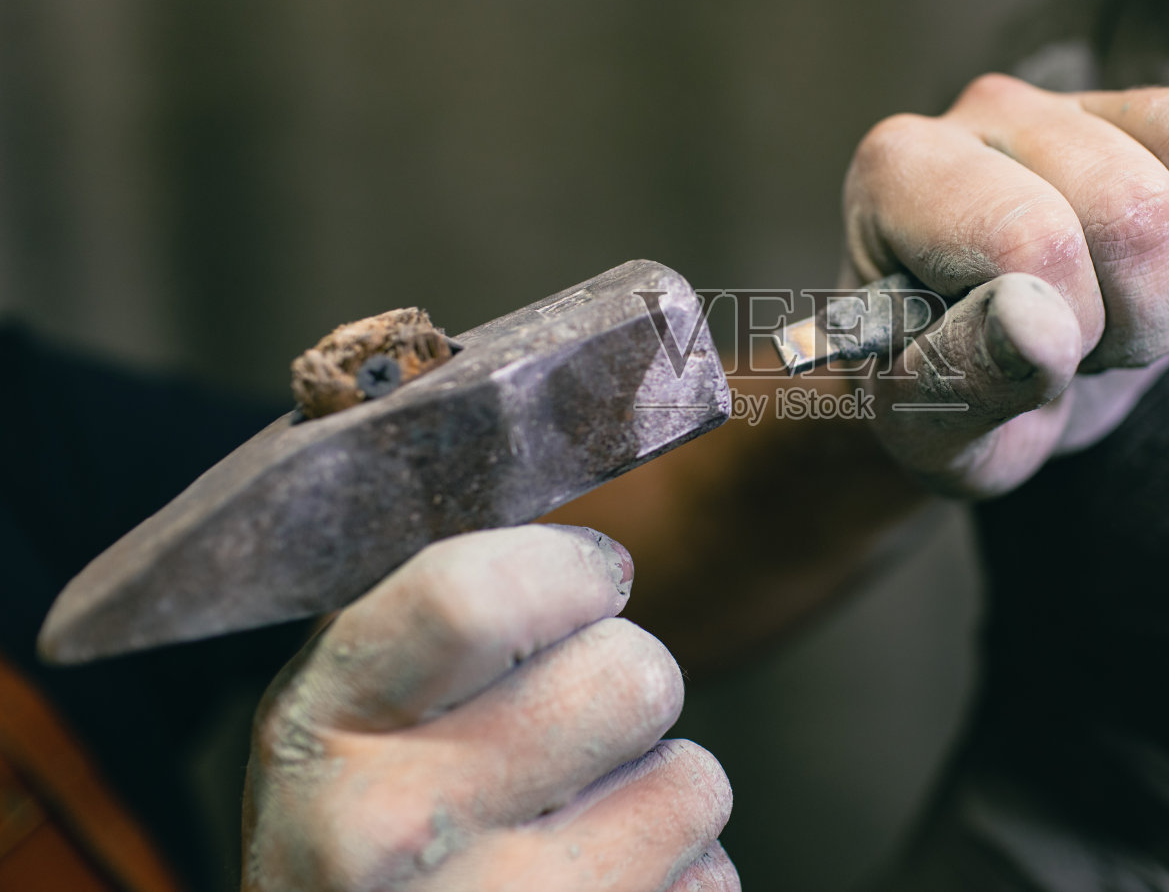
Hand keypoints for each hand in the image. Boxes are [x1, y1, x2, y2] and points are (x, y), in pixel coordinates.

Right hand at [242, 524, 736, 891]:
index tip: (586, 582)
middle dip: (622, 687)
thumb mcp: (346, 716)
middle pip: (631, 674)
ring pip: (693, 781)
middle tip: (568, 730)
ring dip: (657, 792)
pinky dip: (674, 881)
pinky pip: (712, 880)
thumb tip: (555, 451)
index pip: (473, 596)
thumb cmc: (361, 842)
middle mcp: (397, 830)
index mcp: (325, 726)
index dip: (567, 571)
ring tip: (577, 829)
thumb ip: (428, 610)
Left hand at [843, 44, 1168, 495]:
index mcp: (901, 171)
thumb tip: (1037, 325)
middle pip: (1132, 201)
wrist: (977, 382)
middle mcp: (988, 111)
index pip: (1034, 235)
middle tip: (1087, 349)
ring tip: (1136, 309)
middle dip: (1134, 316)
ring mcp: (1082, 100)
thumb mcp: (929, 428)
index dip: (1064, 328)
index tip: (1030, 365)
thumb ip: (963, 380)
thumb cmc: (943, 401)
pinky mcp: (1162, 108)